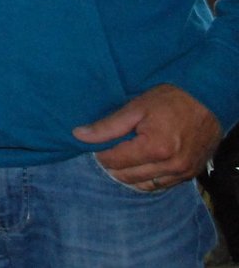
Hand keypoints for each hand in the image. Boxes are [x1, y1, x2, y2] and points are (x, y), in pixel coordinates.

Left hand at [73, 84, 220, 189]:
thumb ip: (107, 126)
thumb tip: (78, 135)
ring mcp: (182, 173)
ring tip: (121, 159)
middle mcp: (170, 166)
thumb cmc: (171, 100)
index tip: (96, 145)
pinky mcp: (189, 175)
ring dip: (128, 175)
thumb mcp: (136, 107)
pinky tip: (138, 167)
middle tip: (107, 151)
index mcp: (155, 149)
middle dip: (112, 165)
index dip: (100, 153)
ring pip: (143, 185)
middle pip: (127, 176)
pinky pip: (160, 186)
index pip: (115, 161)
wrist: (208, 101)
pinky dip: (146, 179)